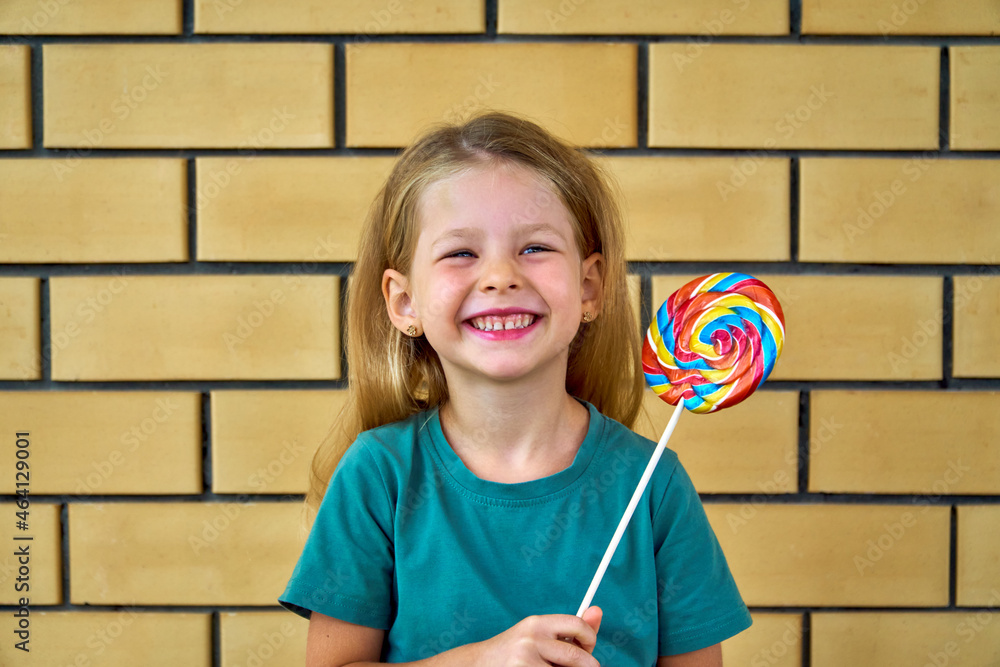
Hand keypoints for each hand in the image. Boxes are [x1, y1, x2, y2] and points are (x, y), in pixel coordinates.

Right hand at [470, 607, 602, 666]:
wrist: (478, 665)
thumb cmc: (516, 652)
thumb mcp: (539, 636)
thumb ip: (571, 629)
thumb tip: (598, 610)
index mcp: (536, 623)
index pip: (577, 626)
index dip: (590, 639)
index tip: (588, 649)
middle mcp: (530, 639)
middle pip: (578, 657)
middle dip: (586, 666)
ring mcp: (525, 661)